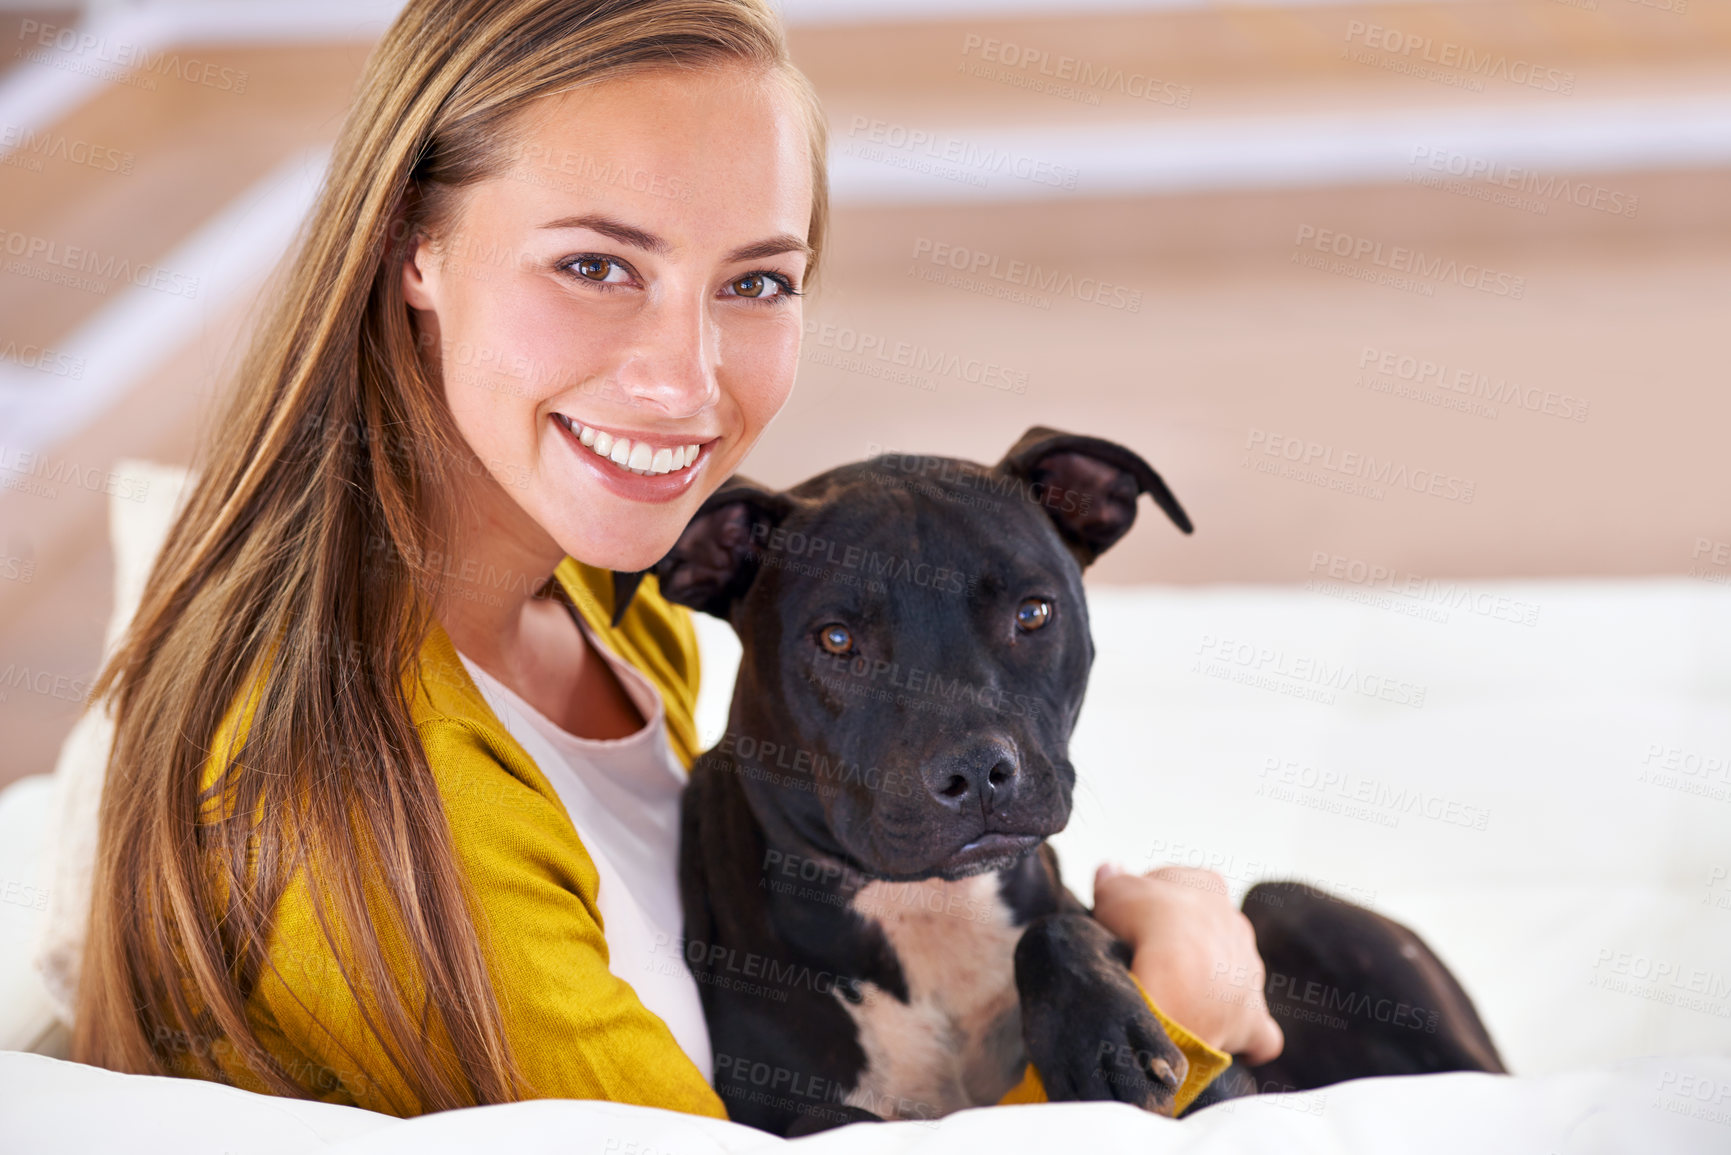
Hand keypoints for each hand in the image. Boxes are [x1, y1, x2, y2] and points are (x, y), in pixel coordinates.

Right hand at [1091, 863, 1283, 1064]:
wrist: (1180, 978)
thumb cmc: (1146, 925)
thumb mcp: (1114, 892)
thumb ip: (1111, 881)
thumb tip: (1109, 870)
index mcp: (1208, 887)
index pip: (1176, 886)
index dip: (1147, 903)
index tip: (1127, 921)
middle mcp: (1237, 926)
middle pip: (1205, 932)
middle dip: (1181, 945)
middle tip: (1145, 962)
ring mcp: (1248, 972)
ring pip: (1230, 976)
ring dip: (1208, 988)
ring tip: (1170, 1002)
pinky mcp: (1253, 1017)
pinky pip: (1258, 1031)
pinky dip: (1246, 1036)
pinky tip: (1223, 1039)